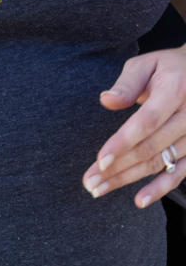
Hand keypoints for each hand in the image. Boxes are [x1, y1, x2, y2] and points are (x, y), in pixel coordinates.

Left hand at [83, 44, 185, 206]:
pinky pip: (180, 172)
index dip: (122, 143)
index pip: (147, 122)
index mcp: (176, 90)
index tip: (99, 161)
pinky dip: (160, 188)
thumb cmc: (166, 69)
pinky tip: (139, 201)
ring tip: (98, 190)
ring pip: (159, 162)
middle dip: (116, 167)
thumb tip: (106, 100)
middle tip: (88, 182)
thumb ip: (127, 83)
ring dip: (127, 179)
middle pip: (150, 147)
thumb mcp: (146, 64)